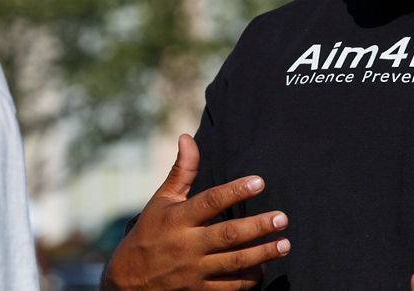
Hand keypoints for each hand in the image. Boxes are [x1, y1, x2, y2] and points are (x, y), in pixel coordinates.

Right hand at [102, 134, 289, 289]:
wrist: (128, 280)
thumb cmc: (150, 231)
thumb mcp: (161, 200)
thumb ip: (181, 171)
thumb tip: (187, 137)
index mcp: (178, 218)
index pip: (210, 201)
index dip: (235, 191)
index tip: (259, 182)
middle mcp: (186, 245)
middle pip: (228, 235)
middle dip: (257, 226)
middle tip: (282, 218)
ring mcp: (193, 270)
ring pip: (233, 262)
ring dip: (262, 254)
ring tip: (284, 245)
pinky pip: (228, 288)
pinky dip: (247, 280)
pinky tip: (262, 269)